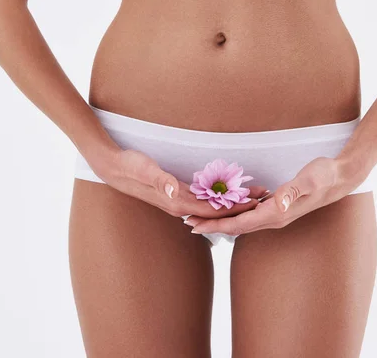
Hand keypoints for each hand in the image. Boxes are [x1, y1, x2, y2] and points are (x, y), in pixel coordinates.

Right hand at [86, 147, 268, 218]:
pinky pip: (202, 199)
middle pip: (216, 210)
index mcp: (177, 202)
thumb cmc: (128, 166)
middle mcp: (179, 205)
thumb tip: (175, 193)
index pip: (213, 209)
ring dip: (232, 203)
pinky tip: (228, 194)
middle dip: (241, 206)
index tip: (255, 203)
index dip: (235, 208)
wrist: (111, 167)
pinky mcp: (175, 194)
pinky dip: (218, 198)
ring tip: (254, 197)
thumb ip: (160, 181)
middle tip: (265, 198)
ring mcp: (177, 200)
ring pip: (211, 205)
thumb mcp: (144, 169)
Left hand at [186, 157, 360, 235]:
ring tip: (200, 216)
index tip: (193, 226)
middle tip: (186, 223)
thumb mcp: (309, 181)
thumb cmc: (324, 176)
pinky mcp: (277, 206)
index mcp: (275, 214)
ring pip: (242, 220)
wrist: (340, 178)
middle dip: (211, 225)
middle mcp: (273, 217)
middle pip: (235, 226)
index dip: (214, 225)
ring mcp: (275, 213)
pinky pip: (250, 212)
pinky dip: (234, 212)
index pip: (238, 224)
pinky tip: (226, 207)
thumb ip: (292, 192)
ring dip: (220, 220)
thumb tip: (276, 204)